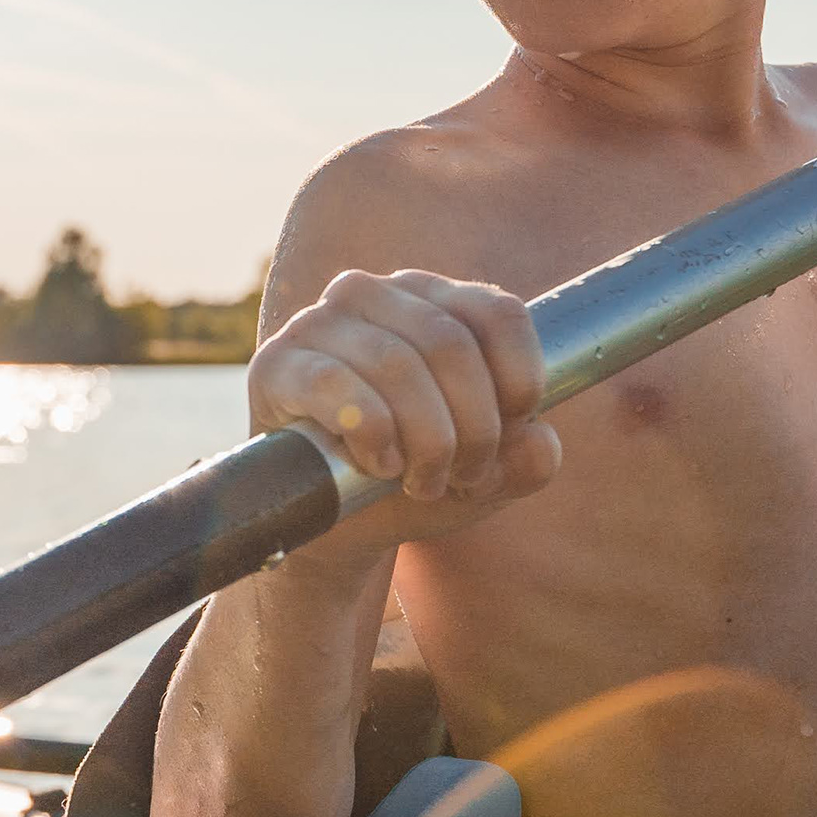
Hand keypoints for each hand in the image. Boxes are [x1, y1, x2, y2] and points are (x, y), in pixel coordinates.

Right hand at [251, 269, 561, 546]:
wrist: (336, 523)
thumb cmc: (416, 478)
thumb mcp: (487, 473)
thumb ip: (527, 459)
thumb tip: (539, 441)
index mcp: (433, 299)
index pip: (498, 313)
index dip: (521, 380)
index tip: (516, 431)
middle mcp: (374, 294)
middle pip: (451, 345)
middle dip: (473, 428)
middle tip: (467, 478)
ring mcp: (319, 322)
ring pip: (398, 364)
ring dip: (426, 441)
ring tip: (424, 484)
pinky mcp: (277, 363)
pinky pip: (336, 383)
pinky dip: (372, 433)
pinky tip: (379, 464)